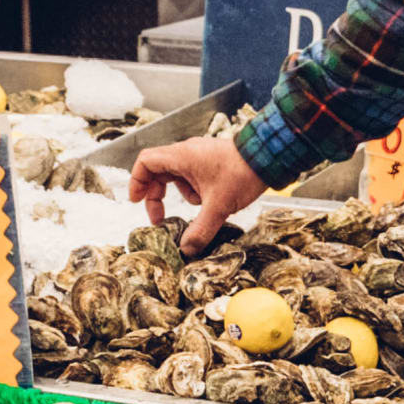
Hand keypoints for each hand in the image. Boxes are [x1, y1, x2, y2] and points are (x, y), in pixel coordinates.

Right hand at [126, 135, 263, 250]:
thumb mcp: (218, 207)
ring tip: (199, 207)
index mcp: (181, 157)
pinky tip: (210, 201)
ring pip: (176, 176)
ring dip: (181, 195)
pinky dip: (195, 191)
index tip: (136, 200)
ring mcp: (198, 156)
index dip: (137, 181)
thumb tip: (186, 250)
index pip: (145, 162)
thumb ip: (200, 230)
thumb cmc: (241, 174)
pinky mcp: (209, 161)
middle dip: (156, 196)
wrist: (267, 158)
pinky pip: (192, 176)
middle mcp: (186, 153)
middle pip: (158, 172)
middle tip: (159, 219)